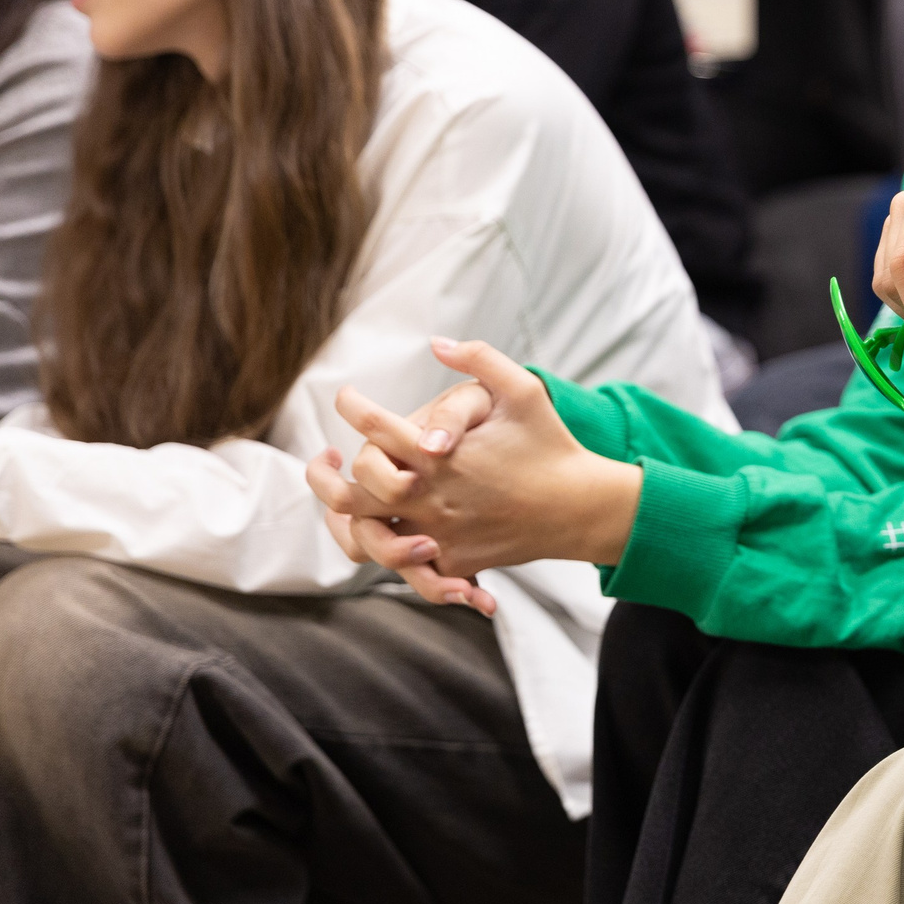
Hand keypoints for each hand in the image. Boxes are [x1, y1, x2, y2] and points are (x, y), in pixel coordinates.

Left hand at [303, 338, 642, 614]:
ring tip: (341, 497)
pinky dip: (380, 545)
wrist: (580, 508)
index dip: (353, 407)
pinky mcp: (450, 560)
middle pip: (352, 490)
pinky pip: (399, 562)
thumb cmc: (550, 445)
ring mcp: (438, 533)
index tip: (346, 397)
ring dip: (342, 514)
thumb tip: (437, 342)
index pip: (376, 428)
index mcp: (443, 455)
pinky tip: (374, 524)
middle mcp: (432, 497)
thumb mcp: (524, 391)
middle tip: (324, 456)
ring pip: (364, 532)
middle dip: (324, 472)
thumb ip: (480, 360)